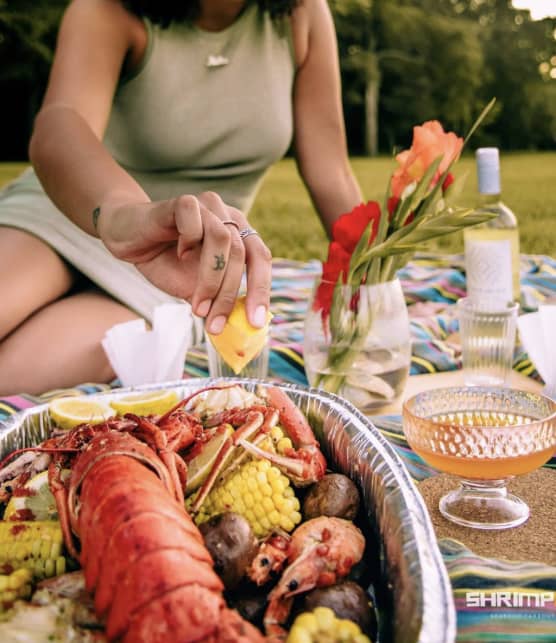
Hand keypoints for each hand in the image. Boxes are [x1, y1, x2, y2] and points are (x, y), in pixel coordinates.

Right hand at [97, 192, 271, 332]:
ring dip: (211, 279)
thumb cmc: (165, 261)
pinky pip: (195, 221)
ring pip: (222, 239)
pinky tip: (179, 254)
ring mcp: (207, 205)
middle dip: (229, 295)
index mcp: (239, 234)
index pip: (260, 259)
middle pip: (243, 254)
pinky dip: (189, 242)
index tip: (255, 322)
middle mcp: (227, 216)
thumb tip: (240, 328)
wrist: (127, 238)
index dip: (261, 290)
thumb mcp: (196, 288)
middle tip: (216, 324)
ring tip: (197, 305)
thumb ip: (218, 300)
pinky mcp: (183, 201)